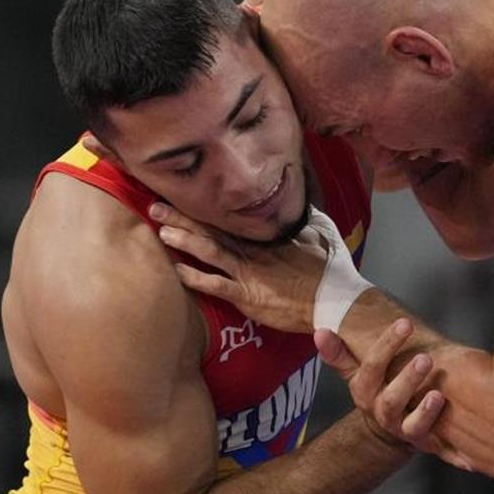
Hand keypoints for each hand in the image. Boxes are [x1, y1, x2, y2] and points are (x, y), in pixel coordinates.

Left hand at [149, 202, 325, 332]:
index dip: (205, 206)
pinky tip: (177, 271)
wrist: (337, 300)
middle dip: (182, 217)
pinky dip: (195, 278)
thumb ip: (304, 215)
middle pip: (212, 229)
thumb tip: (297, 199)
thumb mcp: (322, 230)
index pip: (230, 215)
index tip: (185, 194)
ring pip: (210, 251)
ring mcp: (249, 273)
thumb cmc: (332, 267)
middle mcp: (253, 250)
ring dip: (184, 239)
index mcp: (268, 234)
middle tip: (156, 206)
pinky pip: (216, 285)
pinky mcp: (248, 296)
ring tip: (161, 230)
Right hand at [316, 320, 473, 471]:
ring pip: (412, 425)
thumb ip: (340, 353)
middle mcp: (381, 412)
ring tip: (438, 395)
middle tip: (425, 358)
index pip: (371, 367)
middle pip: (390, 399)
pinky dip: (447, 442)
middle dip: (407, 379)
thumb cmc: (381, 387)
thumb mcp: (360, 371)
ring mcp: (403, 429)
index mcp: (364, 391)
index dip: (387, 345)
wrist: (392, 428)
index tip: (405, 322)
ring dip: (425, 412)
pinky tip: (452, 420)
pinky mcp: (424, 442)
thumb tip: (319, 331)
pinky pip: (435, 445)